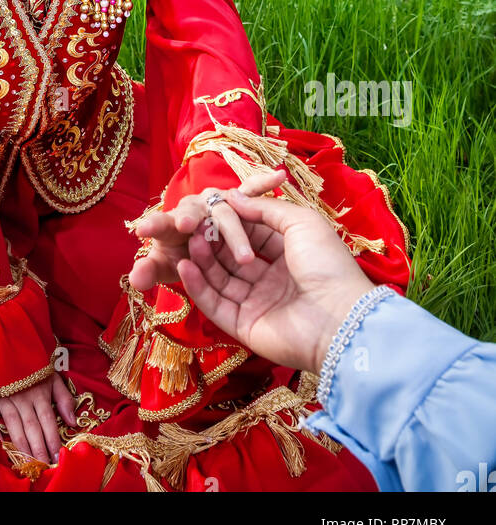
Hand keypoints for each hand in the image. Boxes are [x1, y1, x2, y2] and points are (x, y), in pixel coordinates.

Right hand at [0, 371, 76, 464]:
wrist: (5, 343)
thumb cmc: (32, 364)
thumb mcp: (52, 375)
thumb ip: (63, 398)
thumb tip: (73, 422)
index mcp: (39, 391)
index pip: (48, 420)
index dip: (53, 439)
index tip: (58, 457)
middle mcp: (22, 396)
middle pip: (32, 427)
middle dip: (38, 449)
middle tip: (43, 466)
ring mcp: (3, 396)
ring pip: (13, 425)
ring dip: (21, 445)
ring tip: (27, 463)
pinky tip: (0, 446)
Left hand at [127, 167, 286, 292]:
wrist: (201, 239)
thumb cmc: (182, 253)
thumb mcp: (166, 266)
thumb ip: (150, 271)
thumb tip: (134, 278)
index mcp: (173, 222)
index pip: (160, 223)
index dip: (152, 225)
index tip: (142, 229)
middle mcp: (194, 207)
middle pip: (195, 214)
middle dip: (195, 222)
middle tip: (190, 230)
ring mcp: (217, 202)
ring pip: (227, 211)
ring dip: (235, 231)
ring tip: (245, 256)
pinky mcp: (238, 199)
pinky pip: (252, 191)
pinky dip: (264, 183)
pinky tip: (279, 178)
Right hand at [177, 184, 375, 375]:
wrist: (340, 318)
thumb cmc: (326, 265)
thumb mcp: (301, 223)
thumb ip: (266, 209)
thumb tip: (234, 198)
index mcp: (290, 255)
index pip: (253, 235)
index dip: (232, 222)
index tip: (211, 207)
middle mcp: (272, 280)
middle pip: (233, 258)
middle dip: (213, 241)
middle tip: (193, 225)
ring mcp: (258, 304)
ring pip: (221, 280)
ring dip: (203, 261)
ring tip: (187, 242)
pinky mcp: (245, 326)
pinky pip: (216, 304)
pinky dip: (199, 286)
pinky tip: (184, 266)